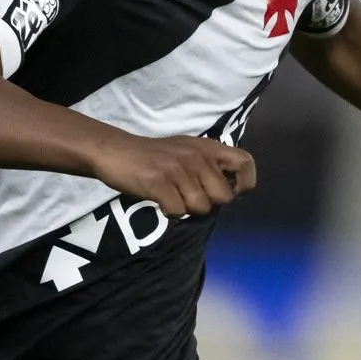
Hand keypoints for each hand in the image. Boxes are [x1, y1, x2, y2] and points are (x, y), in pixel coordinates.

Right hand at [87, 133, 255, 218]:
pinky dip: (168, 211)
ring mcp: (179, 169)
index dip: (245, 183)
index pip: (245, 162)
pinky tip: (159, 199)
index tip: (232, 192)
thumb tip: (230, 191)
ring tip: (172, 195)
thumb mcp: (187, 150)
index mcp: (207, 147)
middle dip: (208, 204)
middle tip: (189, 196)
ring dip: (187, 208)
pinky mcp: (160, 182)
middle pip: (223, 197)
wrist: (115, 151)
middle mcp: (197, 156)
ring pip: (201, 207)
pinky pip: (178, 212)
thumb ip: (209, 165)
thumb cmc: (153, 156)